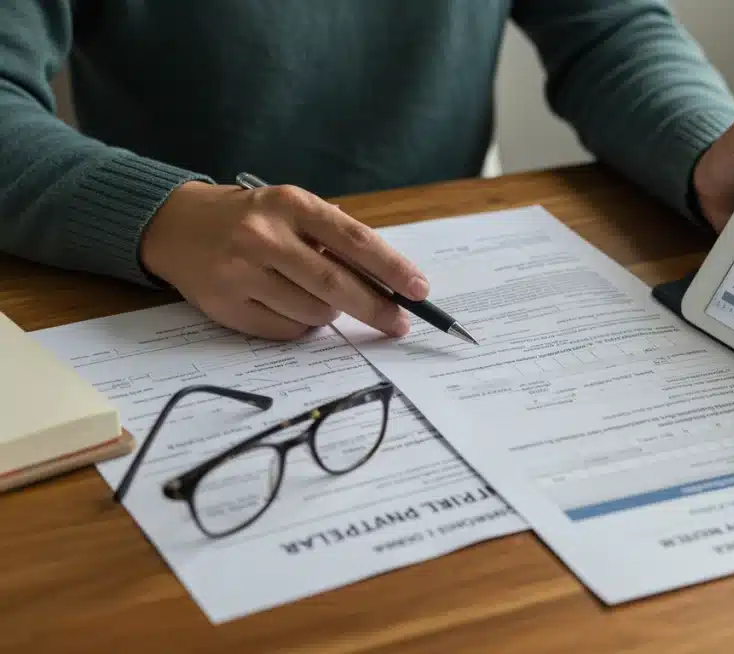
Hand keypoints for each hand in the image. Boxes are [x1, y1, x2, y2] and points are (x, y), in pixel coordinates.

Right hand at [140, 181, 427, 339]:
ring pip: (313, 313)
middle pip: (336, 285)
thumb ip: (335, 237)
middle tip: (399, 323)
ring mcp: (241, 272)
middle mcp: (264, 236)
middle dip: (376, 308)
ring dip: (330, 315)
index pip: (354, 240)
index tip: (419, 289)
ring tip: (319, 299)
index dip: (392, 268)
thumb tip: (390, 280)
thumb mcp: (292, 209)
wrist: (175, 224)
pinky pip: (284, 331)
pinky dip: (300, 326)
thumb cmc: (251, 218)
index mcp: (290, 205)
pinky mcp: (225, 304)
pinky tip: (289, 307)